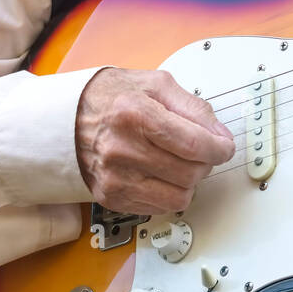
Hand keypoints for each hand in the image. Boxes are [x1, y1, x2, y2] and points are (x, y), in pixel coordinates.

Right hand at [75, 66, 234, 215]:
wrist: (68, 120)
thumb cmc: (111, 98)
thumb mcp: (155, 84)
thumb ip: (193, 107)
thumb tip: (220, 134)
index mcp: (134, 113)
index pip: (193, 143)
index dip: (219, 148)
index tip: (224, 146)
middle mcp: (122, 149)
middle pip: (190, 172)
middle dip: (206, 162)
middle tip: (202, 150)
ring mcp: (115, 178)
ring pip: (179, 196)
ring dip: (190, 181)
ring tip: (180, 162)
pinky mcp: (112, 198)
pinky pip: (160, 207)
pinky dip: (170, 192)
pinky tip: (161, 173)